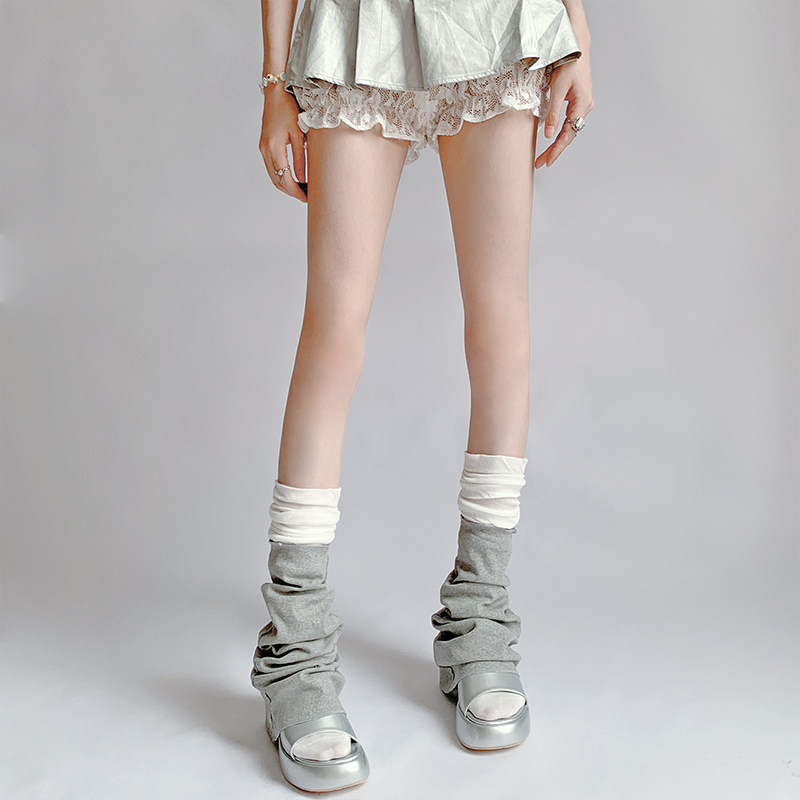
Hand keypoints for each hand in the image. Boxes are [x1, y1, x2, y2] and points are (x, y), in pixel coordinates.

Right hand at [259, 87, 307, 202]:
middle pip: (277, 181)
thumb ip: (301, 158)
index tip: (307, 198)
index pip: (284, 178)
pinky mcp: (264, 146)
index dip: (296, 191)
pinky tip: (294, 177)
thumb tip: (303, 179)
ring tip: (302, 189)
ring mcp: (263, 148)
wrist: (275, 92)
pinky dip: (281, 176)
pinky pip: (272, 168)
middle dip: (291, 192)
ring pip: (273, 176)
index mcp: (274, 148)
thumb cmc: (288, 108)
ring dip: (286, 185)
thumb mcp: (299, 133)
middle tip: (306, 196)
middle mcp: (265, 150)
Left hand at [534, 55, 592, 168]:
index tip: (547, 161)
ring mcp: (582, 105)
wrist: (577, 46)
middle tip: (541, 163)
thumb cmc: (568, 63)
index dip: (557, 149)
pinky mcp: (578, 101)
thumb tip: (548, 135)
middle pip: (569, 135)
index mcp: (582, 105)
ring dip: (557, 143)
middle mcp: (585, 107)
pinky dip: (560, 132)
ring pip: (569, 130)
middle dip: (555, 150)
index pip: (568, 134)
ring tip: (545, 156)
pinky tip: (552, 139)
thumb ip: (552, 113)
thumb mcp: (557, 88)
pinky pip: (569, 122)